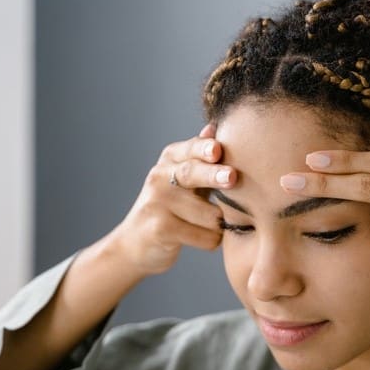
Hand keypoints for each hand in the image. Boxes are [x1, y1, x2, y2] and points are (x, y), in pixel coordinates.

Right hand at [109, 124, 235, 278]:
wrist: (137, 244)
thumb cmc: (172, 206)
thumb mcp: (185, 178)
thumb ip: (201, 156)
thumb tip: (213, 126)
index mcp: (171, 159)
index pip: (190, 149)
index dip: (204, 149)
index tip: (217, 150)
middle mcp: (160, 177)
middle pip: (192, 174)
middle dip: (214, 175)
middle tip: (232, 177)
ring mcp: (157, 203)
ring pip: (208, 213)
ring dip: (219, 223)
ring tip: (211, 225)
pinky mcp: (160, 229)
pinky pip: (204, 236)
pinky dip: (212, 240)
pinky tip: (204, 239)